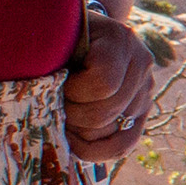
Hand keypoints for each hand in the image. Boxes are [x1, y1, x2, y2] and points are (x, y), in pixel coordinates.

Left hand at [62, 7, 156, 164]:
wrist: (78, 32)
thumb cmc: (59, 34)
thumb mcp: (55, 34)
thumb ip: (51, 55)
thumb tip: (40, 92)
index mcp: (121, 39)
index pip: (104, 84)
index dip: (74, 92)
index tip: (57, 81)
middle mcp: (141, 63)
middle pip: (107, 112)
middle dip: (72, 115)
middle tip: (54, 103)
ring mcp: (145, 88)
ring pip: (113, 131)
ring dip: (80, 130)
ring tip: (62, 115)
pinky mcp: (141, 109)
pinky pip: (125, 143)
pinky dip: (98, 152)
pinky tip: (75, 145)